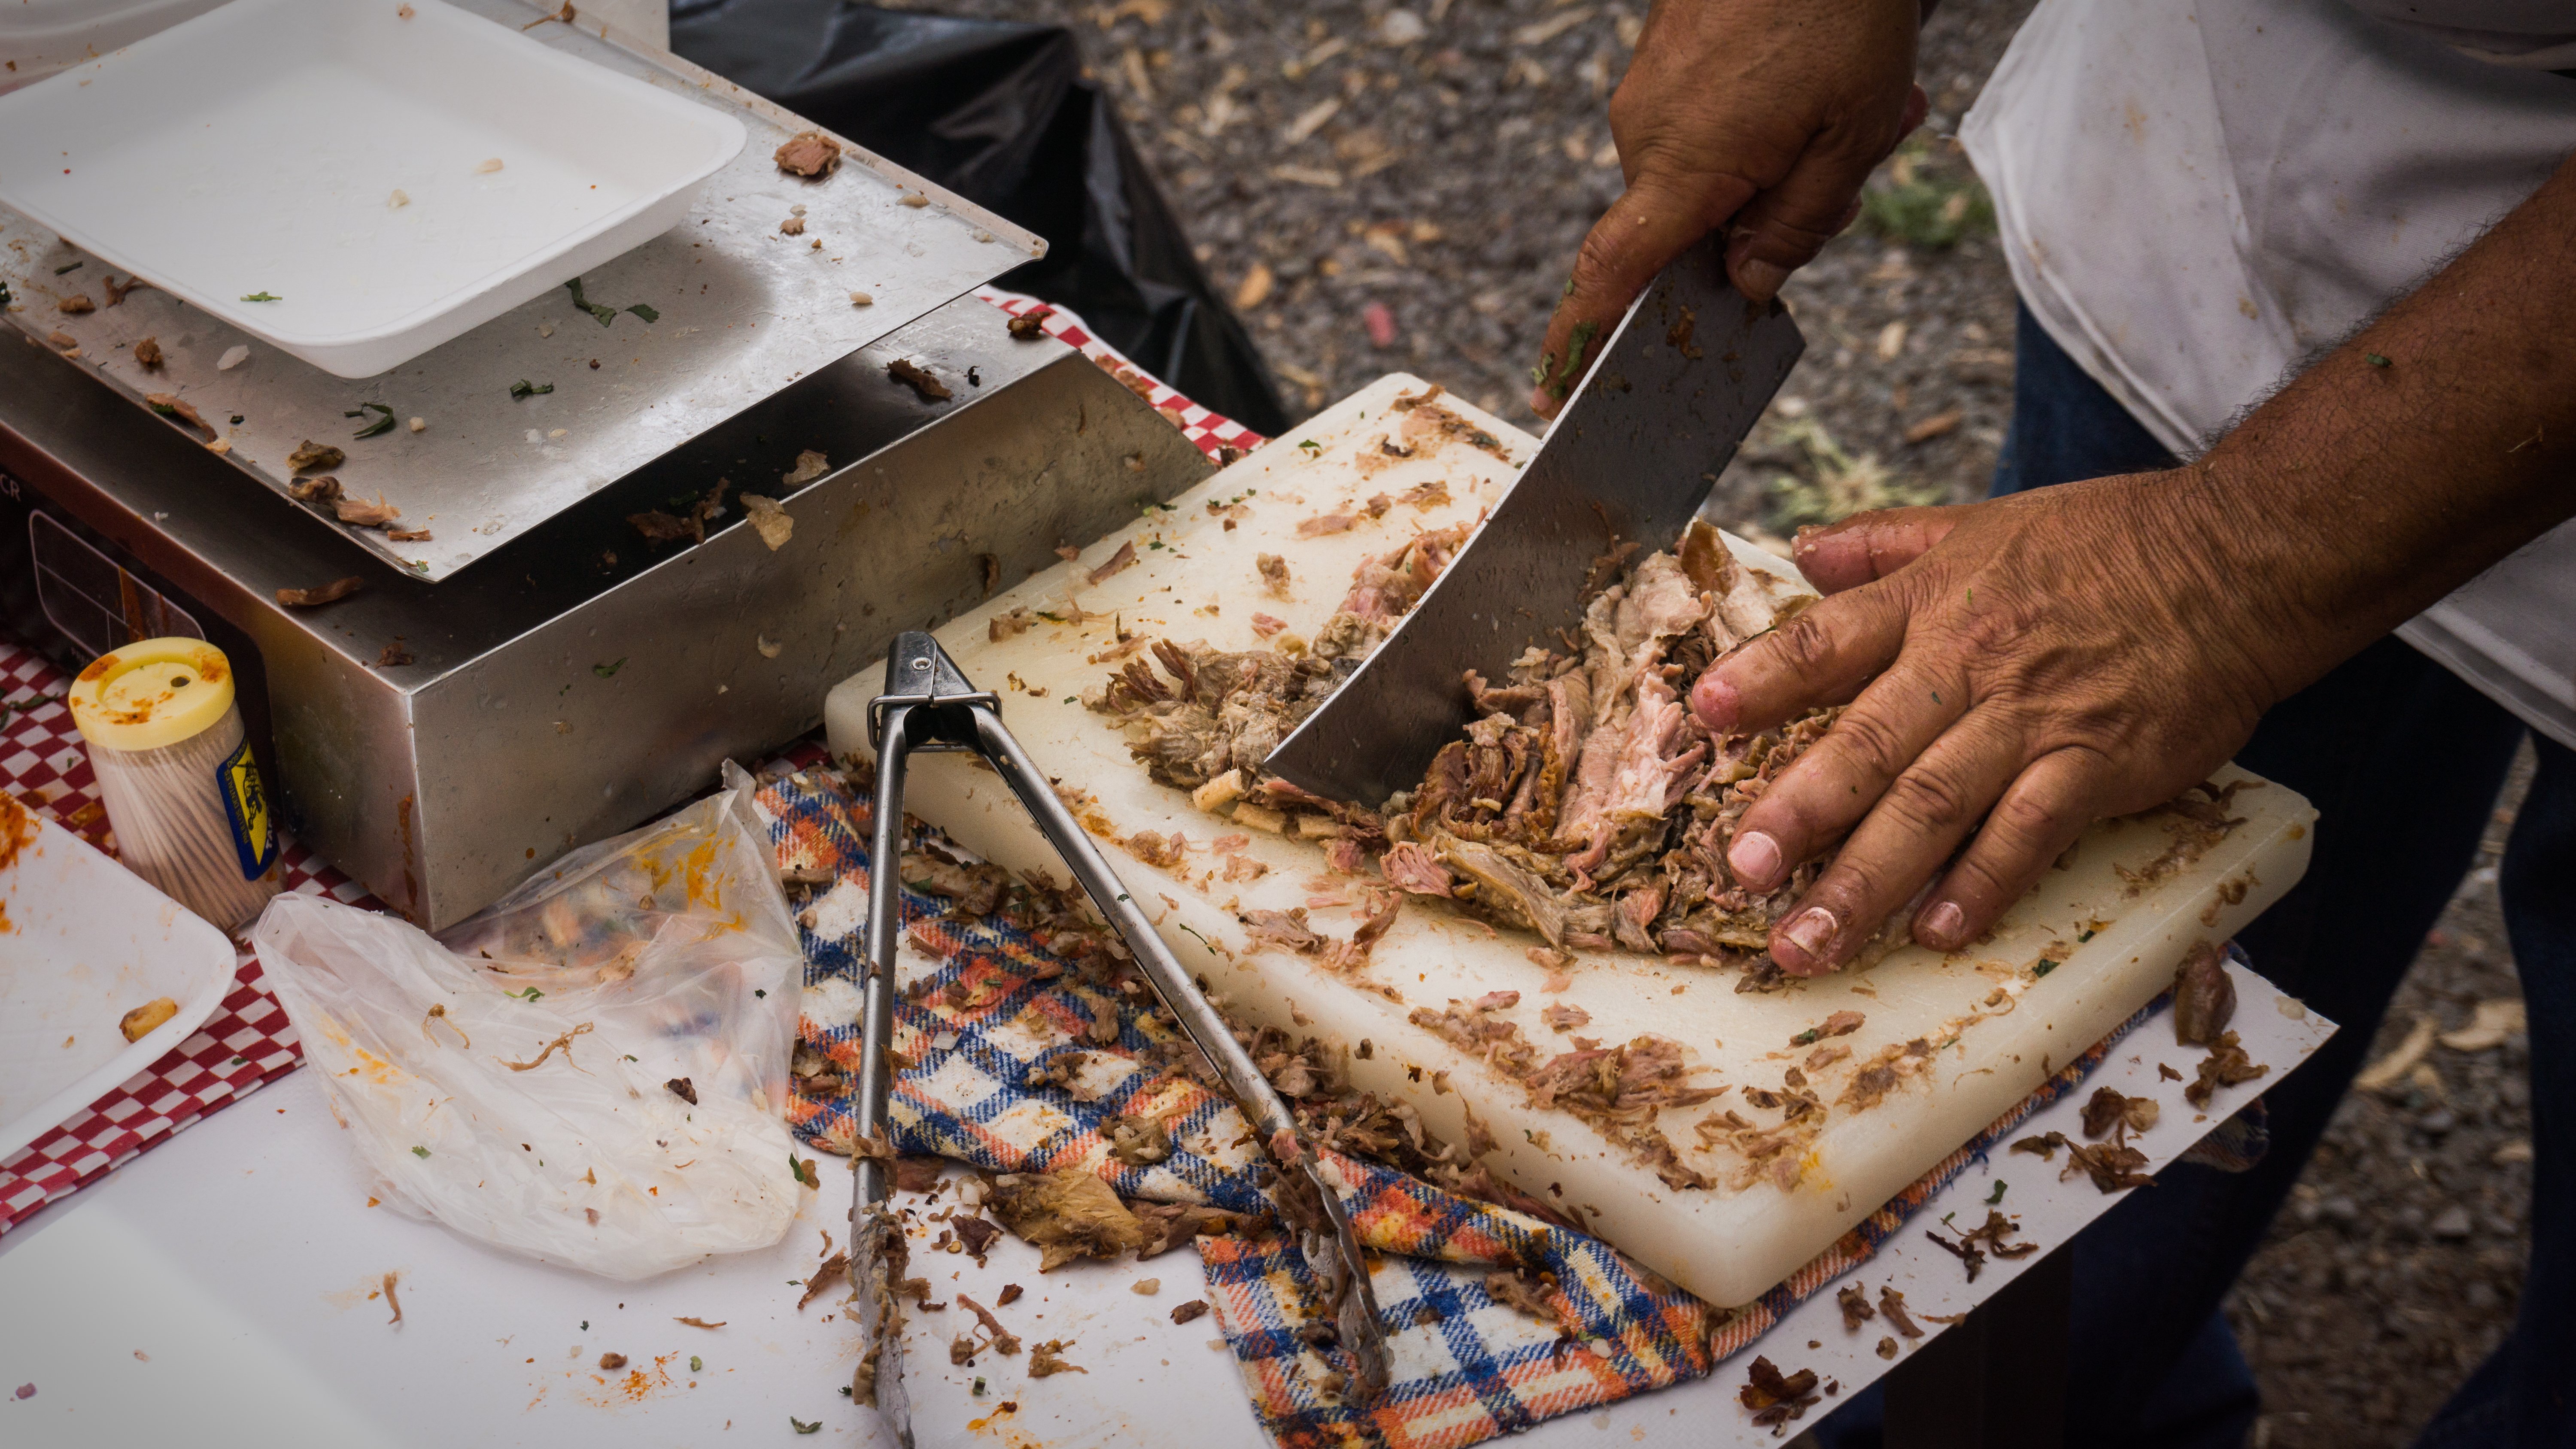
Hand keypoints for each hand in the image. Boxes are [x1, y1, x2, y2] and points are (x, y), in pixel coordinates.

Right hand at [1531, 0, 1924, 416]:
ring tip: (1864, 109)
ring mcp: (1651, 94)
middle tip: (1850, 181)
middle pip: (1692, 228)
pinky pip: (1709, 124)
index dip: (1582, 339)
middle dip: (1772, 222)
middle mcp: (1647, 134)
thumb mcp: (1847, 139)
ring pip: (1712, 173)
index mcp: (1683, 169)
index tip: (1557, 390)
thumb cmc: (1837, 15)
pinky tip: (1829, 80)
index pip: (1613, 273)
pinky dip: (1769, 123)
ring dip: (1786, 163)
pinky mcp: (1666, 63)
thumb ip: (1795, 227)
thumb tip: (1748, 284)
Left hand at [1689, 473, 2319, 973]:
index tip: (1706, 715)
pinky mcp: (2097, 765)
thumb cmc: (2109, 544)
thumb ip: (1885, 542)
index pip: (1828, 641)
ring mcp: (2033, 721)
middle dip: (1797, 815)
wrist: (2239, 559)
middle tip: (1740, 875)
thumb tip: (1802, 553)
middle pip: (1866, 745)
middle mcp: (1970, 664)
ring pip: (1932, 807)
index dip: (1764, 678)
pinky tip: (1934, 929)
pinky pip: (2026, 834)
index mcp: (1933, 602)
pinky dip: (1979, 885)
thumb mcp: (1985, 522)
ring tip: (1808, 941)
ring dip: (1865, 880)